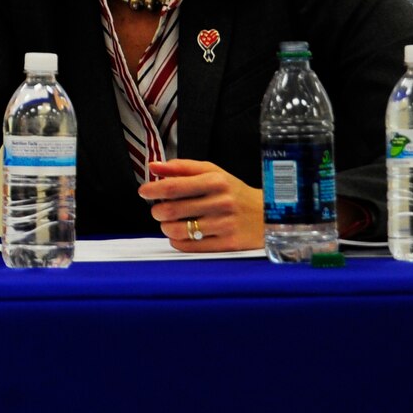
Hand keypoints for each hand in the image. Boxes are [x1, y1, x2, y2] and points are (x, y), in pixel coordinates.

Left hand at [137, 159, 263, 251]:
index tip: (144, 192)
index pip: (174, 186)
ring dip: (166, 227)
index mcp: (216, 180)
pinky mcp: (228, 244)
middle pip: (172, 210)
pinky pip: (190, 246)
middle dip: (157, 211)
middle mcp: (221, 202)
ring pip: (178, 230)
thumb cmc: (233, 191)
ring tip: (169, 223)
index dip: (153, 189)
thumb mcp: (212, 172)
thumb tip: (153, 166)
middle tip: (158, 210)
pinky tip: (181, 235)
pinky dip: (178, 241)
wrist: (269, 214)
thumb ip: (181, 167)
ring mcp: (225, 224)